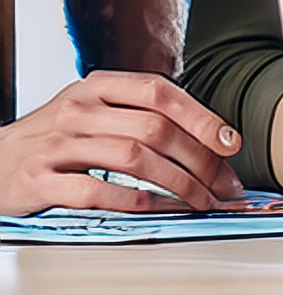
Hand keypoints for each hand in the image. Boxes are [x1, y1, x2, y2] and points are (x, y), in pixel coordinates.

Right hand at [0, 73, 246, 215]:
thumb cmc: (56, 139)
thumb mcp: (94, 112)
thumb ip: (141, 115)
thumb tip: (211, 140)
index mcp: (97, 86)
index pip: (160, 92)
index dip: (201, 117)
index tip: (231, 143)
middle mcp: (77, 109)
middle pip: (154, 129)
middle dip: (200, 161)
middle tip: (224, 185)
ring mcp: (56, 144)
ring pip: (133, 159)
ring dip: (178, 184)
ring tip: (201, 201)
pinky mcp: (38, 180)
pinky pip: (95, 190)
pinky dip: (133, 201)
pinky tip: (157, 208)